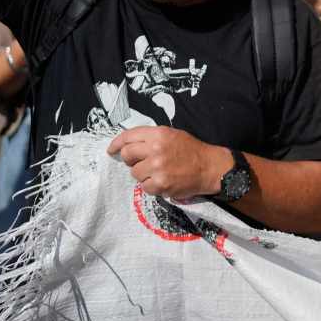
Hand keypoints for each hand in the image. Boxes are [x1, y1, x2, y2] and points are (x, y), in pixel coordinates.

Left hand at [108, 126, 230, 201]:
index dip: (117, 143)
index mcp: (159, 134)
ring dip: (143, 174)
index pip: (128, 136)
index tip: (111, 150)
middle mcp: (156, 149)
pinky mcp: (160, 184)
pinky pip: (144, 187)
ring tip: (158, 172)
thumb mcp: (172, 135)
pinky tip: (164, 181)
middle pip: (128, 155)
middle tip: (140, 162)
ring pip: (135, 173)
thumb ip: (151, 138)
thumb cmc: (191, 150)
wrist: (210, 167)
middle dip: (131, 160)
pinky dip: (152, 186)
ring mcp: (157, 167)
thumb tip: (128, 146)